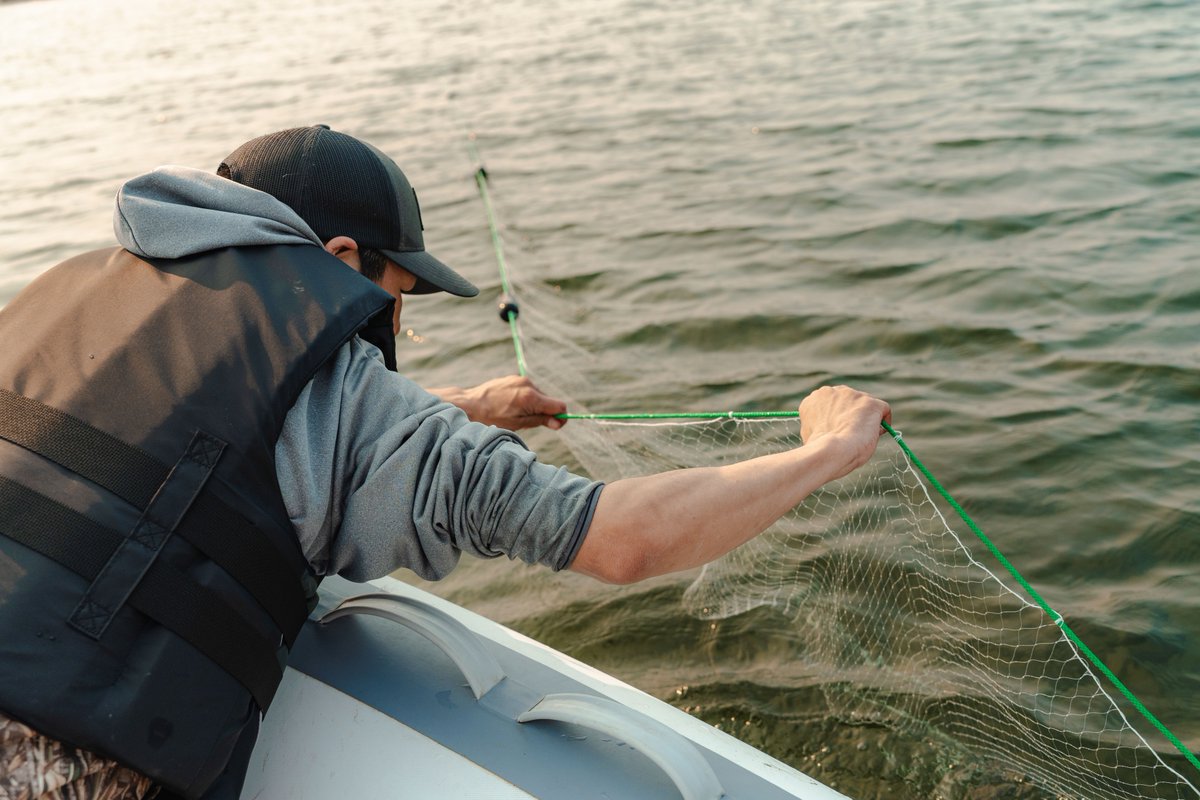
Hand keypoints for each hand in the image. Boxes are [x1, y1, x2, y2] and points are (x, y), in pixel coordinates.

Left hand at [430, 376, 567, 430]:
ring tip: (514, 413)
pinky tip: (510, 405)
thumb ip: (540, 421)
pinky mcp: (514, 378)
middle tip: (525, 422)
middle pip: (548, 401)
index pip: (559, 405)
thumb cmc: (491, 418)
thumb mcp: (517, 424)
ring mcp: (520, 379)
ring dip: (533, 406)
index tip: (554, 425)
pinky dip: (525, 399)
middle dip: (544, 412)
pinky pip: (528, 390)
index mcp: (530, 397)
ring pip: (538, 395)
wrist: (469, 404)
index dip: (560, 417)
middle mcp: (528, 384)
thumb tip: (558, 422)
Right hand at [799, 386, 891, 477]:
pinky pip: (883, 409)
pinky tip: (877, 433)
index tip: (839, 429)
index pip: (831, 403)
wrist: (830, 451)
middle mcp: (832, 391)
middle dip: (851, 414)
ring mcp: (852, 395)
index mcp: (815, 398)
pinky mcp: (870, 403)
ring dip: (865, 418)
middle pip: (848, 400)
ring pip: (865, 404)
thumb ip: (821, 423)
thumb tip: (832, 429)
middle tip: (853, 432)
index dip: (836, 416)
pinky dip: (883, 421)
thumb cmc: (819, 448)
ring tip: (863, 436)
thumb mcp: (813, 432)